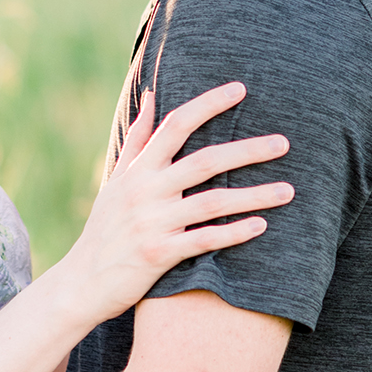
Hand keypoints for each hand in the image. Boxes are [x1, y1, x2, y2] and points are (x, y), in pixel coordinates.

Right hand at [61, 84, 292, 326]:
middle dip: (247, 150)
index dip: (208, 104)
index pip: (176, 126)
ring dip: (254, 195)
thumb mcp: (115, 180)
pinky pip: (203, 240)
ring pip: (212, 202)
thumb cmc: (104, 228)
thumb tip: (152, 97)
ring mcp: (153, 223)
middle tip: (284, 142)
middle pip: (204, 161)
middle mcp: (146, 192)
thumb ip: (137, 139)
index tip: (240, 89)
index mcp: (137, 170)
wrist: (82, 282)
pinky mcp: (159, 254)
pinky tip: (261, 226)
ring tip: (289, 190)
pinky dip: (233, 233)